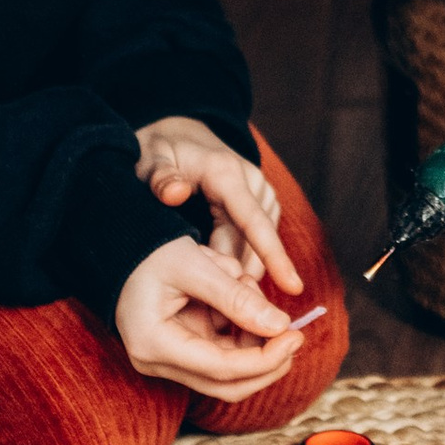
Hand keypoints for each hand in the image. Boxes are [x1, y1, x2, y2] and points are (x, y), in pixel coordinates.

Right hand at [113, 237, 297, 400]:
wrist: (122, 247)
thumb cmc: (151, 251)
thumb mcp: (196, 265)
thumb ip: (236, 297)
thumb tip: (281, 326)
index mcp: (154, 344)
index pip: (221, 369)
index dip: (265, 359)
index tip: (296, 336)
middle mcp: (157, 361)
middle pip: (226, 384)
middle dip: (266, 361)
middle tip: (295, 334)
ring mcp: (168, 360)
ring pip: (228, 371)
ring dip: (253, 338)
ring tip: (248, 287)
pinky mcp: (180, 351)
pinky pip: (222, 353)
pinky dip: (241, 330)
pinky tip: (242, 295)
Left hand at [136, 119, 298, 294]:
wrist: (178, 132)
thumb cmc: (162, 150)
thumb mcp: (150, 160)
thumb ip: (160, 178)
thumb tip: (175, 193)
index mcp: (227, 173)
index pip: (254, 221)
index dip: (273, 256)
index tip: (293, 287)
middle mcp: (251, 183)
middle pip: (255, 242)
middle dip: (241, 276)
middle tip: (215, 311)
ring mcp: (258, 194)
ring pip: (255, 246)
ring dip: (238, 270)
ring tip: (212, 296)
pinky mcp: (258, 205)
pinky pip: (253, 242)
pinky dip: (239, 261)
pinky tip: (220, 280)